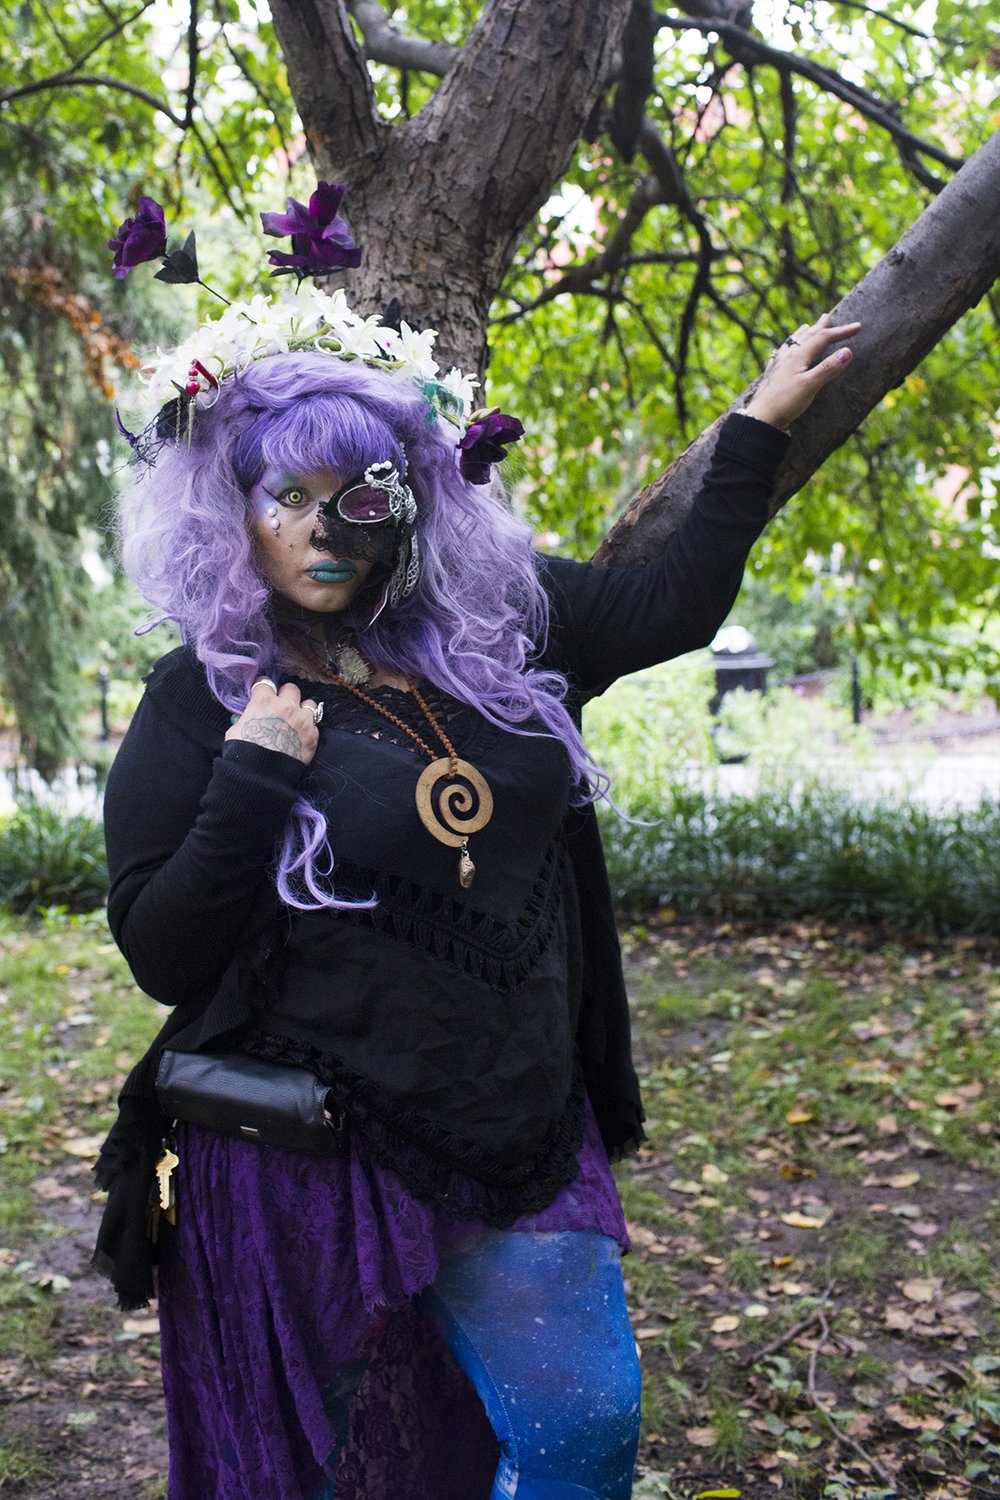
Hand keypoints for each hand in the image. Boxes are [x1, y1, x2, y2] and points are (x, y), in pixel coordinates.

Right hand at [225, 678, 320, 764]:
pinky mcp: (312, 736)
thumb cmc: (244, 753)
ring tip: (296, 719)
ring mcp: (302, 720)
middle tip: (281, 706)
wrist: (262, 775)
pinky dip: (309, 728)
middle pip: (291, 688)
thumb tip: (247, 716)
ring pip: (310, 703)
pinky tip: (300, 735)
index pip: (265, 683)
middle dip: (286, 695)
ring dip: (302, 709)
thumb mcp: (235, 731)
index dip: (263, 688)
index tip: (262, 692)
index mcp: (265, 702)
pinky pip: (315, 725)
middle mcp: (286, 707)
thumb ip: (244, 718)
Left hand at [743, 313, 861, 431]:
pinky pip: (780, 355)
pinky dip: (786, 348)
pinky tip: (781, 351)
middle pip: (806, 337)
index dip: (841, 332)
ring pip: (792, 344)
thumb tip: (848, 352)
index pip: (823, 338)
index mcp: (798, 356)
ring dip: (802, 334)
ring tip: (806, 327)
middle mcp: (787, 357)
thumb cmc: (785, 402)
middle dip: (820, 327)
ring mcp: (778, 365)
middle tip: (827, 317)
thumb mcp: (810, 385)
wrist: (761, 419)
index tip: (858, 326)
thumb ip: (829, 368)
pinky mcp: (771, 376)